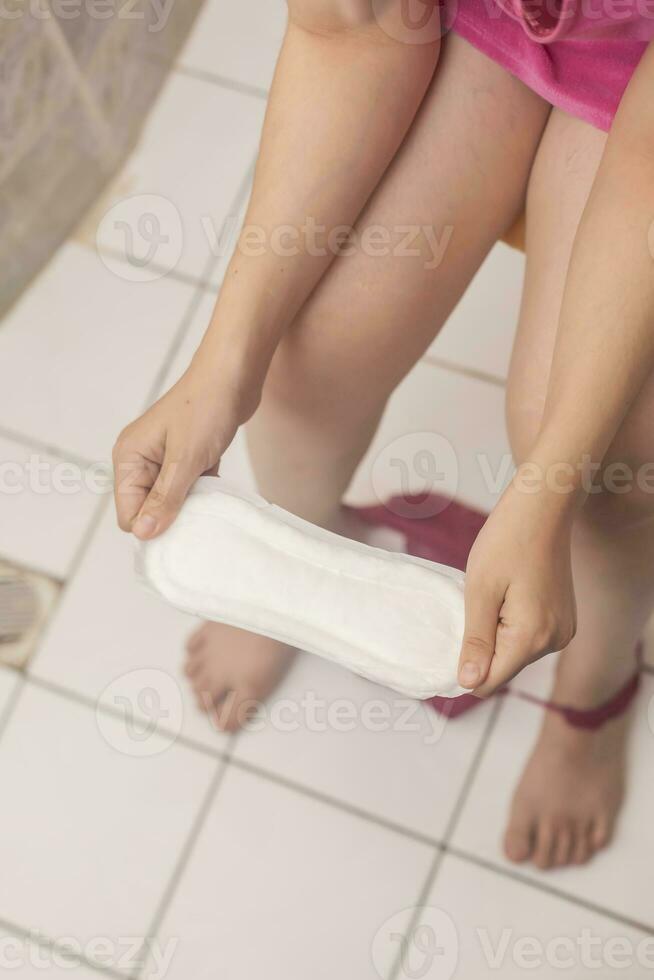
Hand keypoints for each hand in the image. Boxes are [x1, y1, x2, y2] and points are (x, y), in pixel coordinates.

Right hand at [112, 358, 258, 539]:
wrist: (235, 373)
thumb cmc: (207, 407)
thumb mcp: (185, 459)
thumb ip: (164, 498)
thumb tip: (143, 533)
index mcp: (129, 457)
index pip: (129, 513)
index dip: (152, 526)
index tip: (182, 529)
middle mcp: (141, 459)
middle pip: (149, 509)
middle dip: (171, 518)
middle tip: (200, 516)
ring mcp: (164, 457)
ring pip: (171, 500)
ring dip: (190, 505)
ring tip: (211, 501)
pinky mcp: (187, 456)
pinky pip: (189, 488)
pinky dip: (203, 493)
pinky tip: (219, 491)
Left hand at [457, 479, 577, 696]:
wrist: (543, 508)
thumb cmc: (508, 540)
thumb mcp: (480, 590)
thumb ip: (476, 640)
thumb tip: (468, 683)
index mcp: (532, 637)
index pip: (490, 681)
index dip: (465, 667)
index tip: (451, 637)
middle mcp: (555, 641)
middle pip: (504, 668)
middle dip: (482, 645)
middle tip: (475, 602)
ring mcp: (563, 630)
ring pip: (515, 653)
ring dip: (496, 633)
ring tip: (494, 594)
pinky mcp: (564, 620)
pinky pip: (529, 638)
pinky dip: (511, 625)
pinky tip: (507, 595)